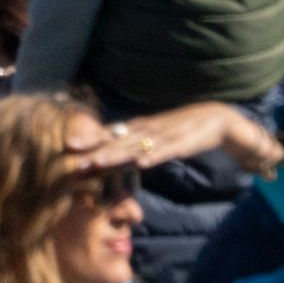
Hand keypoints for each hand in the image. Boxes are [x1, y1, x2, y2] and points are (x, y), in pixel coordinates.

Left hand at [75, 101, 280, 178]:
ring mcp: (163, 135)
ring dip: (116, 154)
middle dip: (94, 151)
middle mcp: (146, 129)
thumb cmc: (182, 129)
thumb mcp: (155, 136)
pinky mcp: (181, 143)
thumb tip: (115, 154)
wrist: (216, 118)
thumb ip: (136, 144)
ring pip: (135, 146)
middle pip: (116, 141)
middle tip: (71, 159)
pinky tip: (141, 163)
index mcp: (138, 128)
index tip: (67, 148)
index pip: (109, 135)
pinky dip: (153, 156)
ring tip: (97, 162)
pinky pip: (165, 151)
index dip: (89, 141)